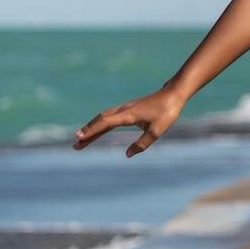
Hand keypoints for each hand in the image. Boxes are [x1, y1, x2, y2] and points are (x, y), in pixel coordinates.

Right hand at [72, 88, 186, 156]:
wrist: (173, 94)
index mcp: (128, 115)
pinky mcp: (129, 109)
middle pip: (100, 121)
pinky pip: (110, 117)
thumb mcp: (157, 131)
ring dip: (92, 128)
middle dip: (87, 133)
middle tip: (76, 145)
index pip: (105, 123)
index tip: (79, 138)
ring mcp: (125, 108)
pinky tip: (99, 129)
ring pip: (103, 118)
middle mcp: (123, 110)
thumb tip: (127, 154)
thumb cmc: (167, 112)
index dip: (91, 131)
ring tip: (83, 139)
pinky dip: (101, 124)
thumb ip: (142, 144)